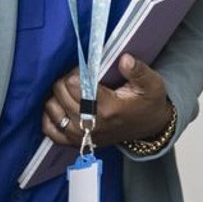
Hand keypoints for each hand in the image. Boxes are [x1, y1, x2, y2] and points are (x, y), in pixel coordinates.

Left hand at [39, 54, 170, 149]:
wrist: (149, 127)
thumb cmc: (148, 103)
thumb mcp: (152, 84)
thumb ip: (138, 71)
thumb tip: (124, 59)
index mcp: (107, 108)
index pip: (74, 85)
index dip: (78, 72)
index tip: (87, 70)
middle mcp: (90, 124)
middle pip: (61, 93)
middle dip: (67, 80)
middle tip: (81, 78)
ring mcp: (80, 135)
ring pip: (52, 107)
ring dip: (58, 96)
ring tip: (72, 92)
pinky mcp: (74, 142)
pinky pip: (50, 130)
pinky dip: (51, 117)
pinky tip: (61, 107)